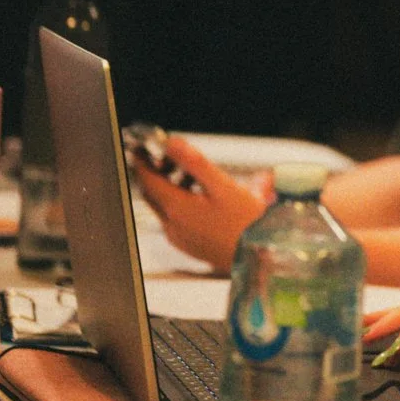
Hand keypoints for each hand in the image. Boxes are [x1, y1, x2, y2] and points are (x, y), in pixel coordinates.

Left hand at [133, 137, 266, 270]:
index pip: (147, 180)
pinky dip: (179, 204)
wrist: (258, 256)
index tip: (141, 149)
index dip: (142, 161)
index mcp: (177, 208)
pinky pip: (175, 220)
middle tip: (166, 157)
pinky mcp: (189, 245)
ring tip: (189, 175)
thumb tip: (173, 144)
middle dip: (155, 173)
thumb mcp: (222, 186)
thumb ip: (195, 163)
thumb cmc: (245, 224)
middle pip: (152, 194)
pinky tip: (199, 198)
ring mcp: (179, 237)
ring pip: (164, 207)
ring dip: (169, 188)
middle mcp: (172, 225)